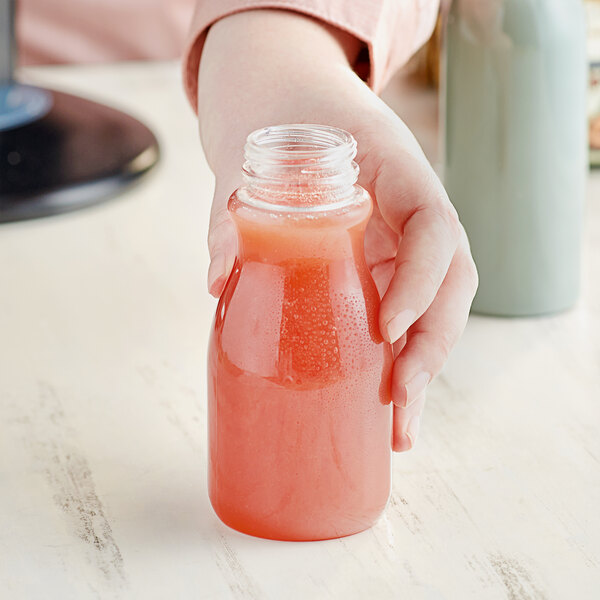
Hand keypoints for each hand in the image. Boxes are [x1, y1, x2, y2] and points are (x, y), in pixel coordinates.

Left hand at [198, 9, 477, 451]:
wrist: (294, 108)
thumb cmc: (281, 127)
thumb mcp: (252, 160)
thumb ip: (234, 215)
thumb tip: (214, 283)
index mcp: (399, 173)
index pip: (434, 227)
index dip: (419, 280)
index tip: (386, 326)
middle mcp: (413, 215)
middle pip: (449, 283)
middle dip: (429, 347)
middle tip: (397, 402)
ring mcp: (404, 246)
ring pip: (434, 310)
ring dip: (421, 370)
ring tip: (399, 431)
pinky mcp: (386, 270)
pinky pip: (406, 317)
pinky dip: (400, 361)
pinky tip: (384, 406)